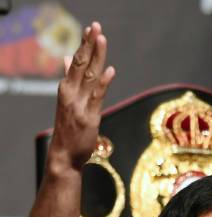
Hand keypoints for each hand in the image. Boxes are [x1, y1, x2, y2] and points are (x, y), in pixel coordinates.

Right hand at [49, 21, 114, 171]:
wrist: (64, 155)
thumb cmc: (68, 129)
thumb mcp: (67, 101)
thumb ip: (70, 79)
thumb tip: (69, 58)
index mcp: (66, 89)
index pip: (76, 62)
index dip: (84, 45)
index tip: (90, 29)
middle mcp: (71, 94)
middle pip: (81, 65)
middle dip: (89, 45)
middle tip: (96, 27)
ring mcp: (80, 106)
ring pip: (89, 77)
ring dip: (96, 58)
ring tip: (101, 40)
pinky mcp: (90, 118)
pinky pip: (97, 98)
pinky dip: (103, 83)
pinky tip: (109, 70)